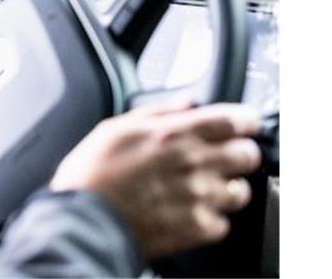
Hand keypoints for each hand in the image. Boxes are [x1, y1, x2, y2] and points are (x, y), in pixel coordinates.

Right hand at [51, 101, 261, 260]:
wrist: (82, 220)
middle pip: (248, 155)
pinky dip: (210, 218)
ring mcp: (200, 199)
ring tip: (199, 189)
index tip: (240, 124)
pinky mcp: (198, 229)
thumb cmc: (91, 173)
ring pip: (241, 191)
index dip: (244, 121)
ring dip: (225, 188)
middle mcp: (194, 164)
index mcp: (175, 134)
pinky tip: (187, 212)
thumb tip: (186, 103)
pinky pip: (223, 222)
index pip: (236, 120)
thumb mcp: (116, 127)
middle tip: (219, 157)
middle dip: (237, 154)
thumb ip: (157, 111)